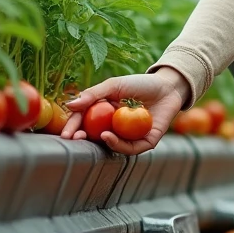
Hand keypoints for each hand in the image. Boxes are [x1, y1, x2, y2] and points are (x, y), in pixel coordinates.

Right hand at [62, 66, 190, 155]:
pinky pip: (130, 148)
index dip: (74, 128)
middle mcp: (116, 128)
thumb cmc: (140, 84)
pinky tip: (108, 136)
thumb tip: (70, 105)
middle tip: (75, 138)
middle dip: (84, 140)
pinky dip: (118, 144)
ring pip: (112, 146)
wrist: (168, 86)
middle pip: (96, 138)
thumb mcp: (114, 86)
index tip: (66, 134)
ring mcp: (131, 136)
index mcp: (106, 115)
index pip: (86, 124)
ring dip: (101, 142)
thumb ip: (94, 95)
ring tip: (95, 134)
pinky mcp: (146, 142)